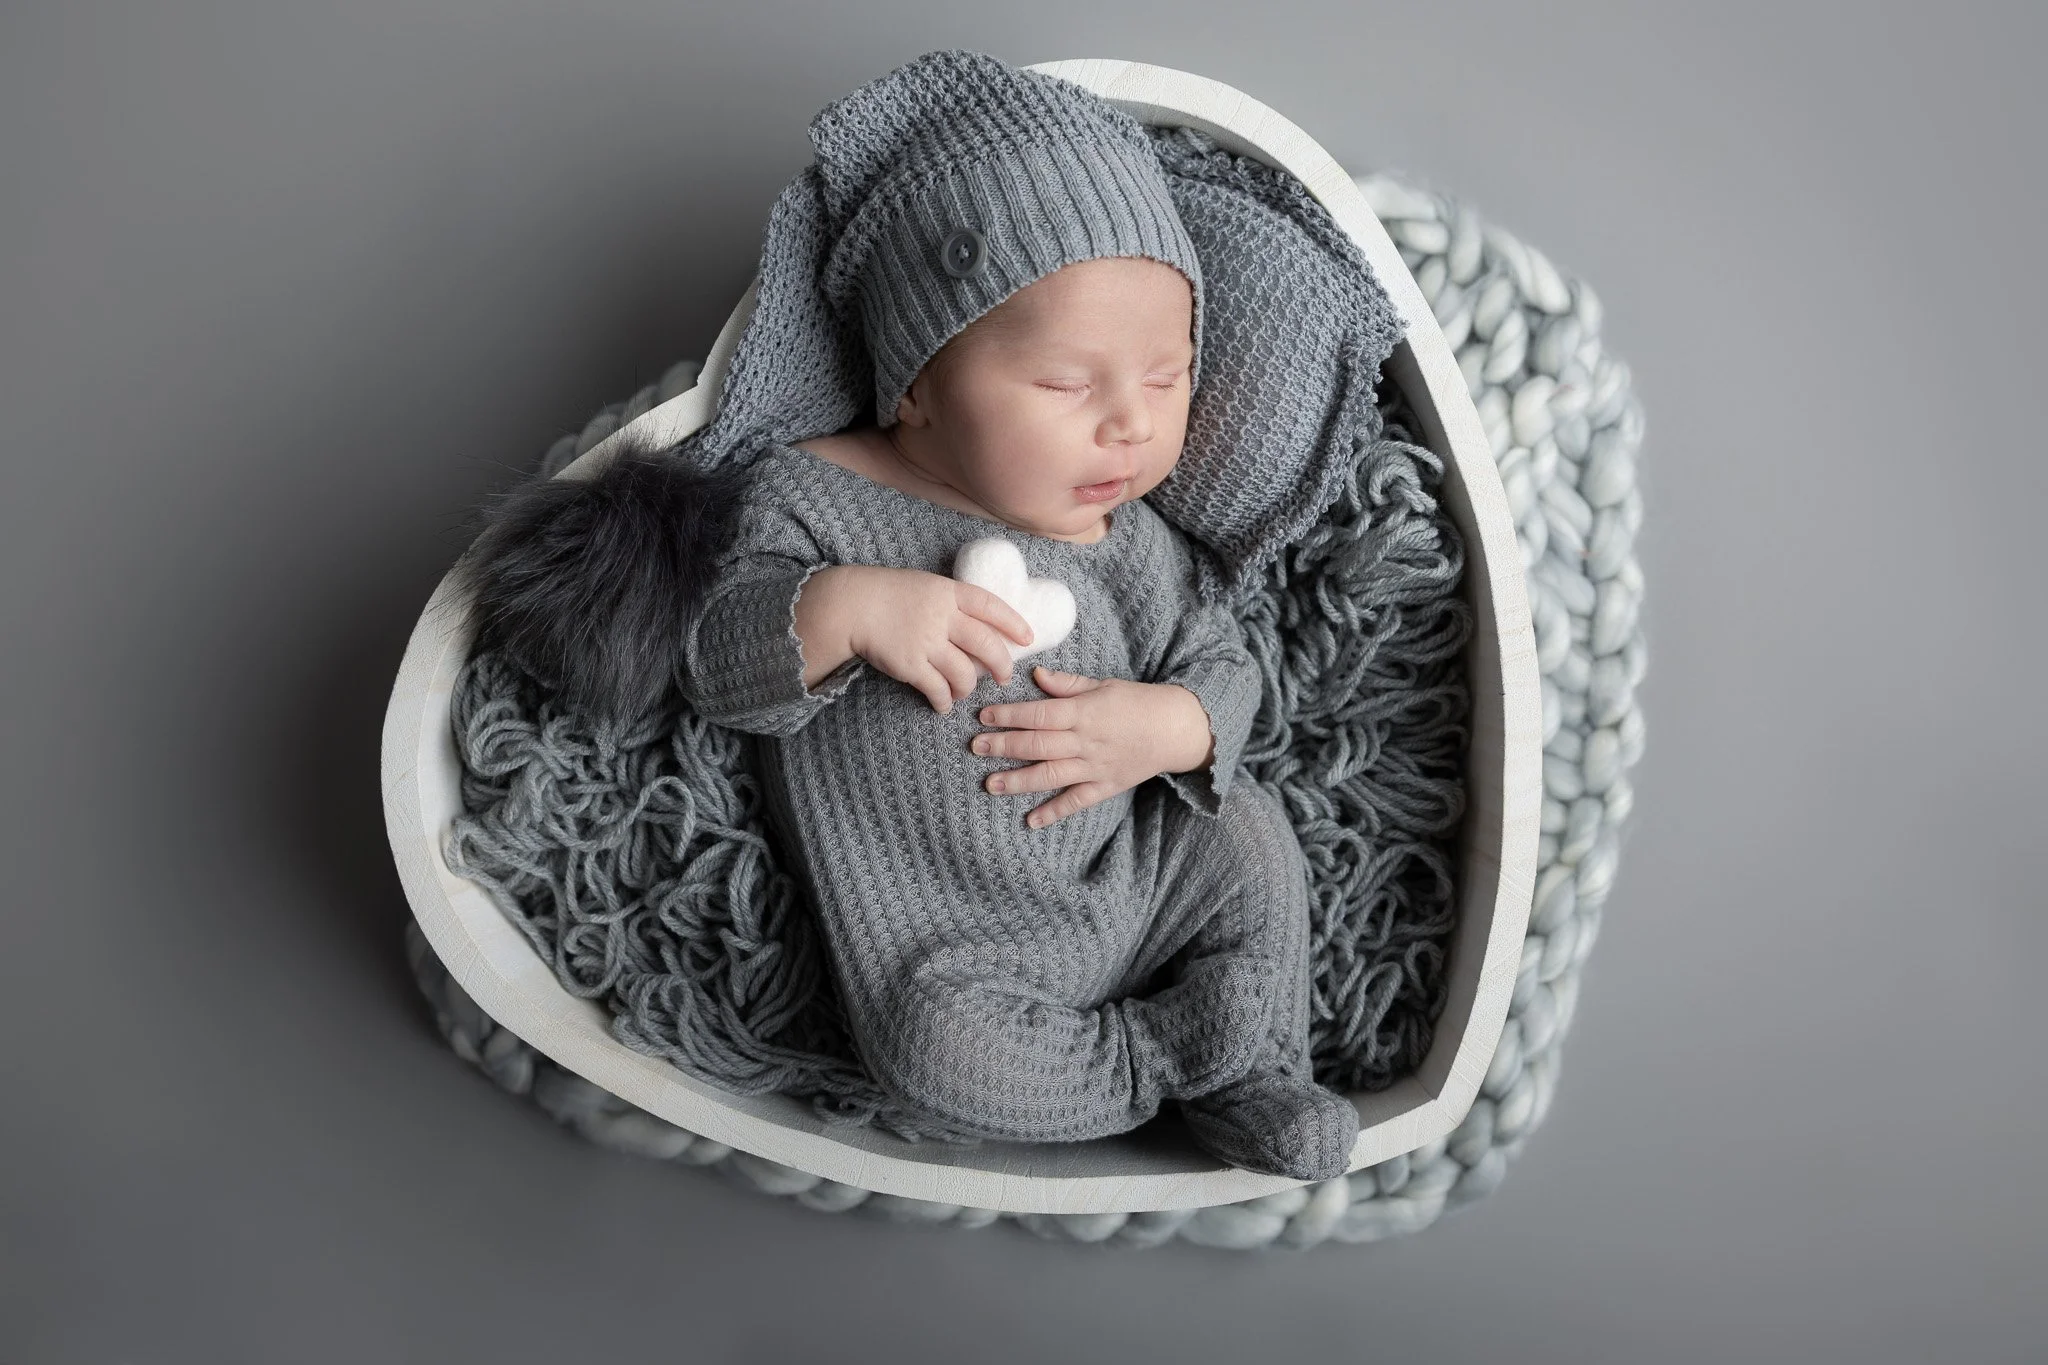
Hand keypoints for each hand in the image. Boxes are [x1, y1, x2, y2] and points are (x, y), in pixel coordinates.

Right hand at [833, 565, 1035, 713]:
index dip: (1013, 623)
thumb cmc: (888, 594)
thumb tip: (980, 625)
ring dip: (968, 688)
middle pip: (986, 645)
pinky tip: (943, 705)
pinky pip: (937, 690)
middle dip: (1001, 665)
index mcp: (948, 592)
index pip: (991, 606)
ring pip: (964, 673)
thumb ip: (951, 602)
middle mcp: (942, 616)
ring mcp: (926, 641)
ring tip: (965, 692)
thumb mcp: (925, 585)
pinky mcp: (910, 664)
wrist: (851, 605)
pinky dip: (944, 701)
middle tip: (1004, 677)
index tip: (1028, 638)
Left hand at [971, 667, 1213, 828]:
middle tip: (976, 747)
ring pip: (1050, 775)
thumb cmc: (1137, 702)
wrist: (1176, 728)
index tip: (983, 716)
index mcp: (1084, 712)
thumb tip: (1036, 675)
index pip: (1039, 714)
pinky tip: (1031, 821)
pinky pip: (1076, 802)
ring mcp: (1095, 766)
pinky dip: (1054, 812)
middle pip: (1038, 745)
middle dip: (1004, 746)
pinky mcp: (1105, 786)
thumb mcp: (1103, 684)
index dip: (1009, 715)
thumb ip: (1067, 684)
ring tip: (990, 785)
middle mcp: (1086, 741)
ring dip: (1018, 781)